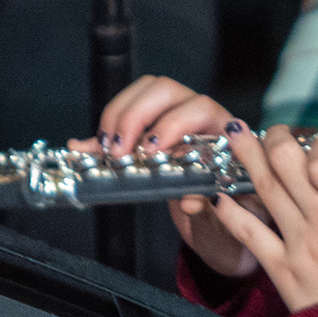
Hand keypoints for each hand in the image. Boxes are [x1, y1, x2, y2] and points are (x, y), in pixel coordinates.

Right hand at [85, 75, 263, 276]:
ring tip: (107, 149)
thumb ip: (214, 206)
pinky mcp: (148, 133)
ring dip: (118, 116)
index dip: (173, 123)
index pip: (201, 107)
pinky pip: (123, 118)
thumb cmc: (234, 217)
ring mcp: (172, 120)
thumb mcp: (229, 217)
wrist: (226, 226)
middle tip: (119, 150)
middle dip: (135, 115)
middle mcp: (198, 118)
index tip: (151, 151)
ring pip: (143, 94)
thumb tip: (190, 199)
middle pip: (164, 89)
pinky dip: (100, 132)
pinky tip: (82, 147)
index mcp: (225, 133)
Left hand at [203, 127, 317, 311]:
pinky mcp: (281, 269)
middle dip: (276, 140)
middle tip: (273, 131)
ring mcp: (301, 246)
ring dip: (248, 157)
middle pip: (290, 166)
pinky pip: (249, 233)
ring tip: (237, 136)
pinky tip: (222, 195)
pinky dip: (231, 211)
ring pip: (268, 189)